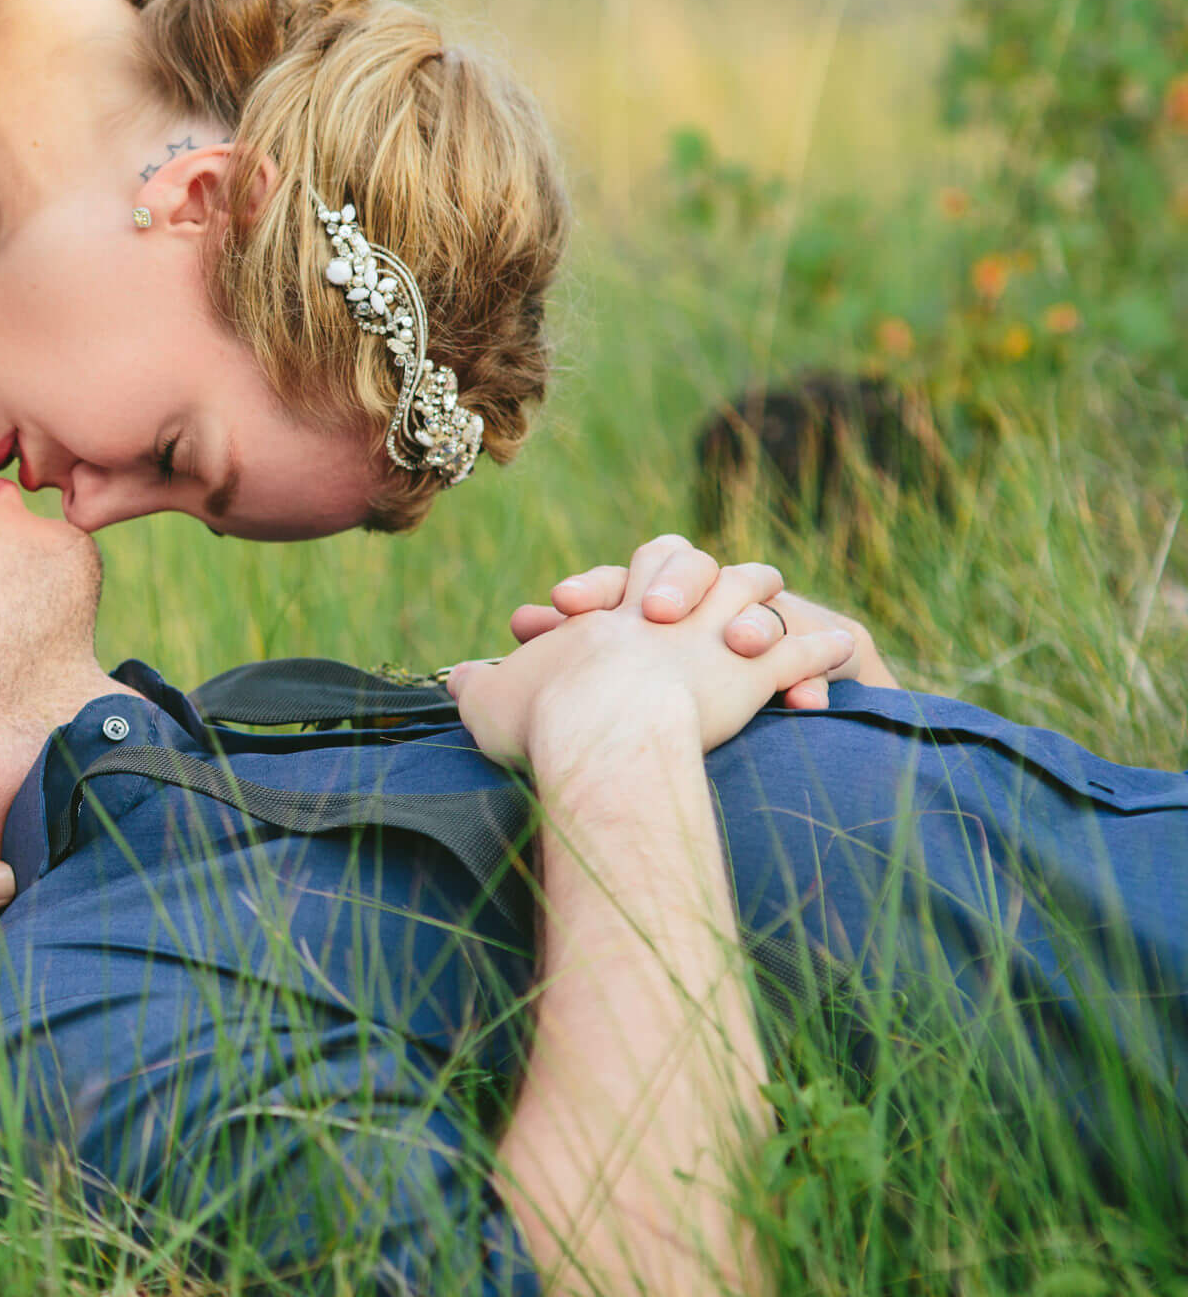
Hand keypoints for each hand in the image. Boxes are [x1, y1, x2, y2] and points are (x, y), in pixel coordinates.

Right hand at [451, 535, 857, 771]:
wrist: (597, 728)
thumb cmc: (541, 716)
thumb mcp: (491, 698)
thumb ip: (479, 686)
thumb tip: (456, 680)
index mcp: (610, 613)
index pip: (637, 574)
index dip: (642, 582)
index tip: (642, 608)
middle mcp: (667, 612)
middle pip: (702, 569)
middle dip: (710, 579)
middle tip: (715, 601)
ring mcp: (712, 636)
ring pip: (757, 596)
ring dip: (773, 607)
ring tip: (786, 614)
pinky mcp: (752, 672)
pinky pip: (801, 652)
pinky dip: (823, 653)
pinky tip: (841, 654)